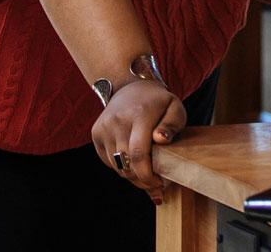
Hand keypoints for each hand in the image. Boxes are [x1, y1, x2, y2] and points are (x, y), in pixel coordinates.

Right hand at [91, 80, 185, 202]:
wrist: (130, 87)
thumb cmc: (158, 102)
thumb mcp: (175, 108)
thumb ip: (172, 125)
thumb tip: (161, 139)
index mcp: (140, 114)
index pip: (138, 153)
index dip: (147, 175)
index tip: (159, 183)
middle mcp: (118, 121)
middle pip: (126, 163)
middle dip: (142, 179)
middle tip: (156, 183)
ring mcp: (104, 127)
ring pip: (116, 166)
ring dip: (132, 175)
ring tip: (146, 172)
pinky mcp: (96, 134)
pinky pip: (108, 161)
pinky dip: (121, 167)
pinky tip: (133, 161)